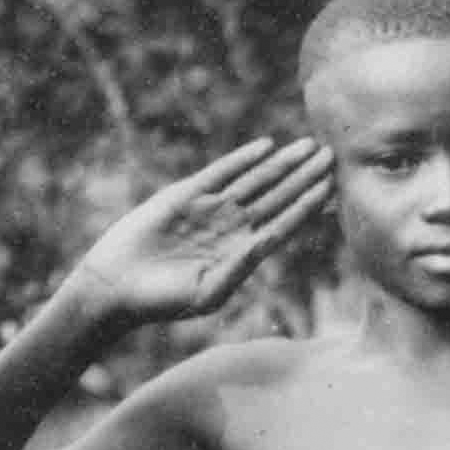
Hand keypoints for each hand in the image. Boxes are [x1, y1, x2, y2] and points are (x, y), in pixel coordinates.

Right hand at [63, 138, 334, 331]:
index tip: (331, 189)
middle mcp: (231, 229)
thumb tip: (264, 244)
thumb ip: (237, 270)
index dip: (308, 207)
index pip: (284, 225)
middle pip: (276, 197)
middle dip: (304, 178)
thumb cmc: (162, 302)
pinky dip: (243, 159)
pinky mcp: (186, 194)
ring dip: (281, 164)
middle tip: (330, 156)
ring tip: (308, 147)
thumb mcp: (206, 292)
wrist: (118, 286)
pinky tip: (266, 147)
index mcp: (242, 254)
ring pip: (254, 181)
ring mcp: (210, 209)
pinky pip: (221, 172)